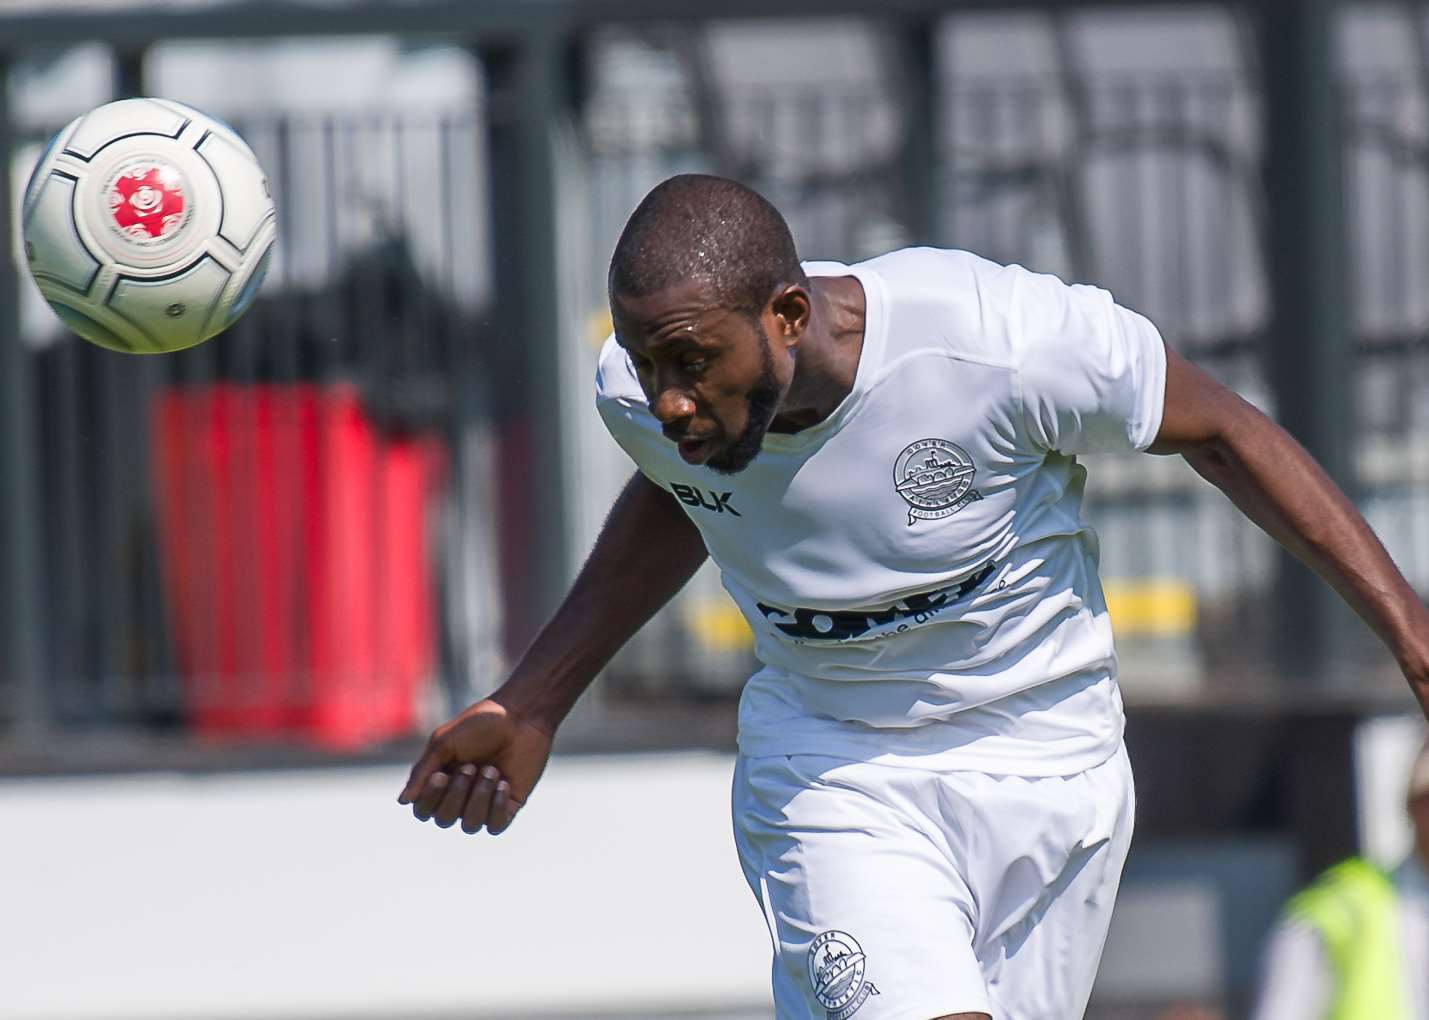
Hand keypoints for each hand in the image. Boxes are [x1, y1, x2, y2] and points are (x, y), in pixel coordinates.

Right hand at [397, 698, 552, 834]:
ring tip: (492, 771)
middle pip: (444, 819)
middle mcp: (460, 796)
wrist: (522, 716)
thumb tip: (402, 802)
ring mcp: (484, 802)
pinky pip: (495, 826)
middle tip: (472, 766)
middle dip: (457, 794)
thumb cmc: (481, 724)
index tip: (442, 774)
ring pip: (469, 825)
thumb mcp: (444, 743)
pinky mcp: (508, 806)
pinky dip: (496, 807)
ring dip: (479, 798)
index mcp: (440, 780)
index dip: (430, 798)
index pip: (423, 809)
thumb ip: (422, 772)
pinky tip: (504, 784)